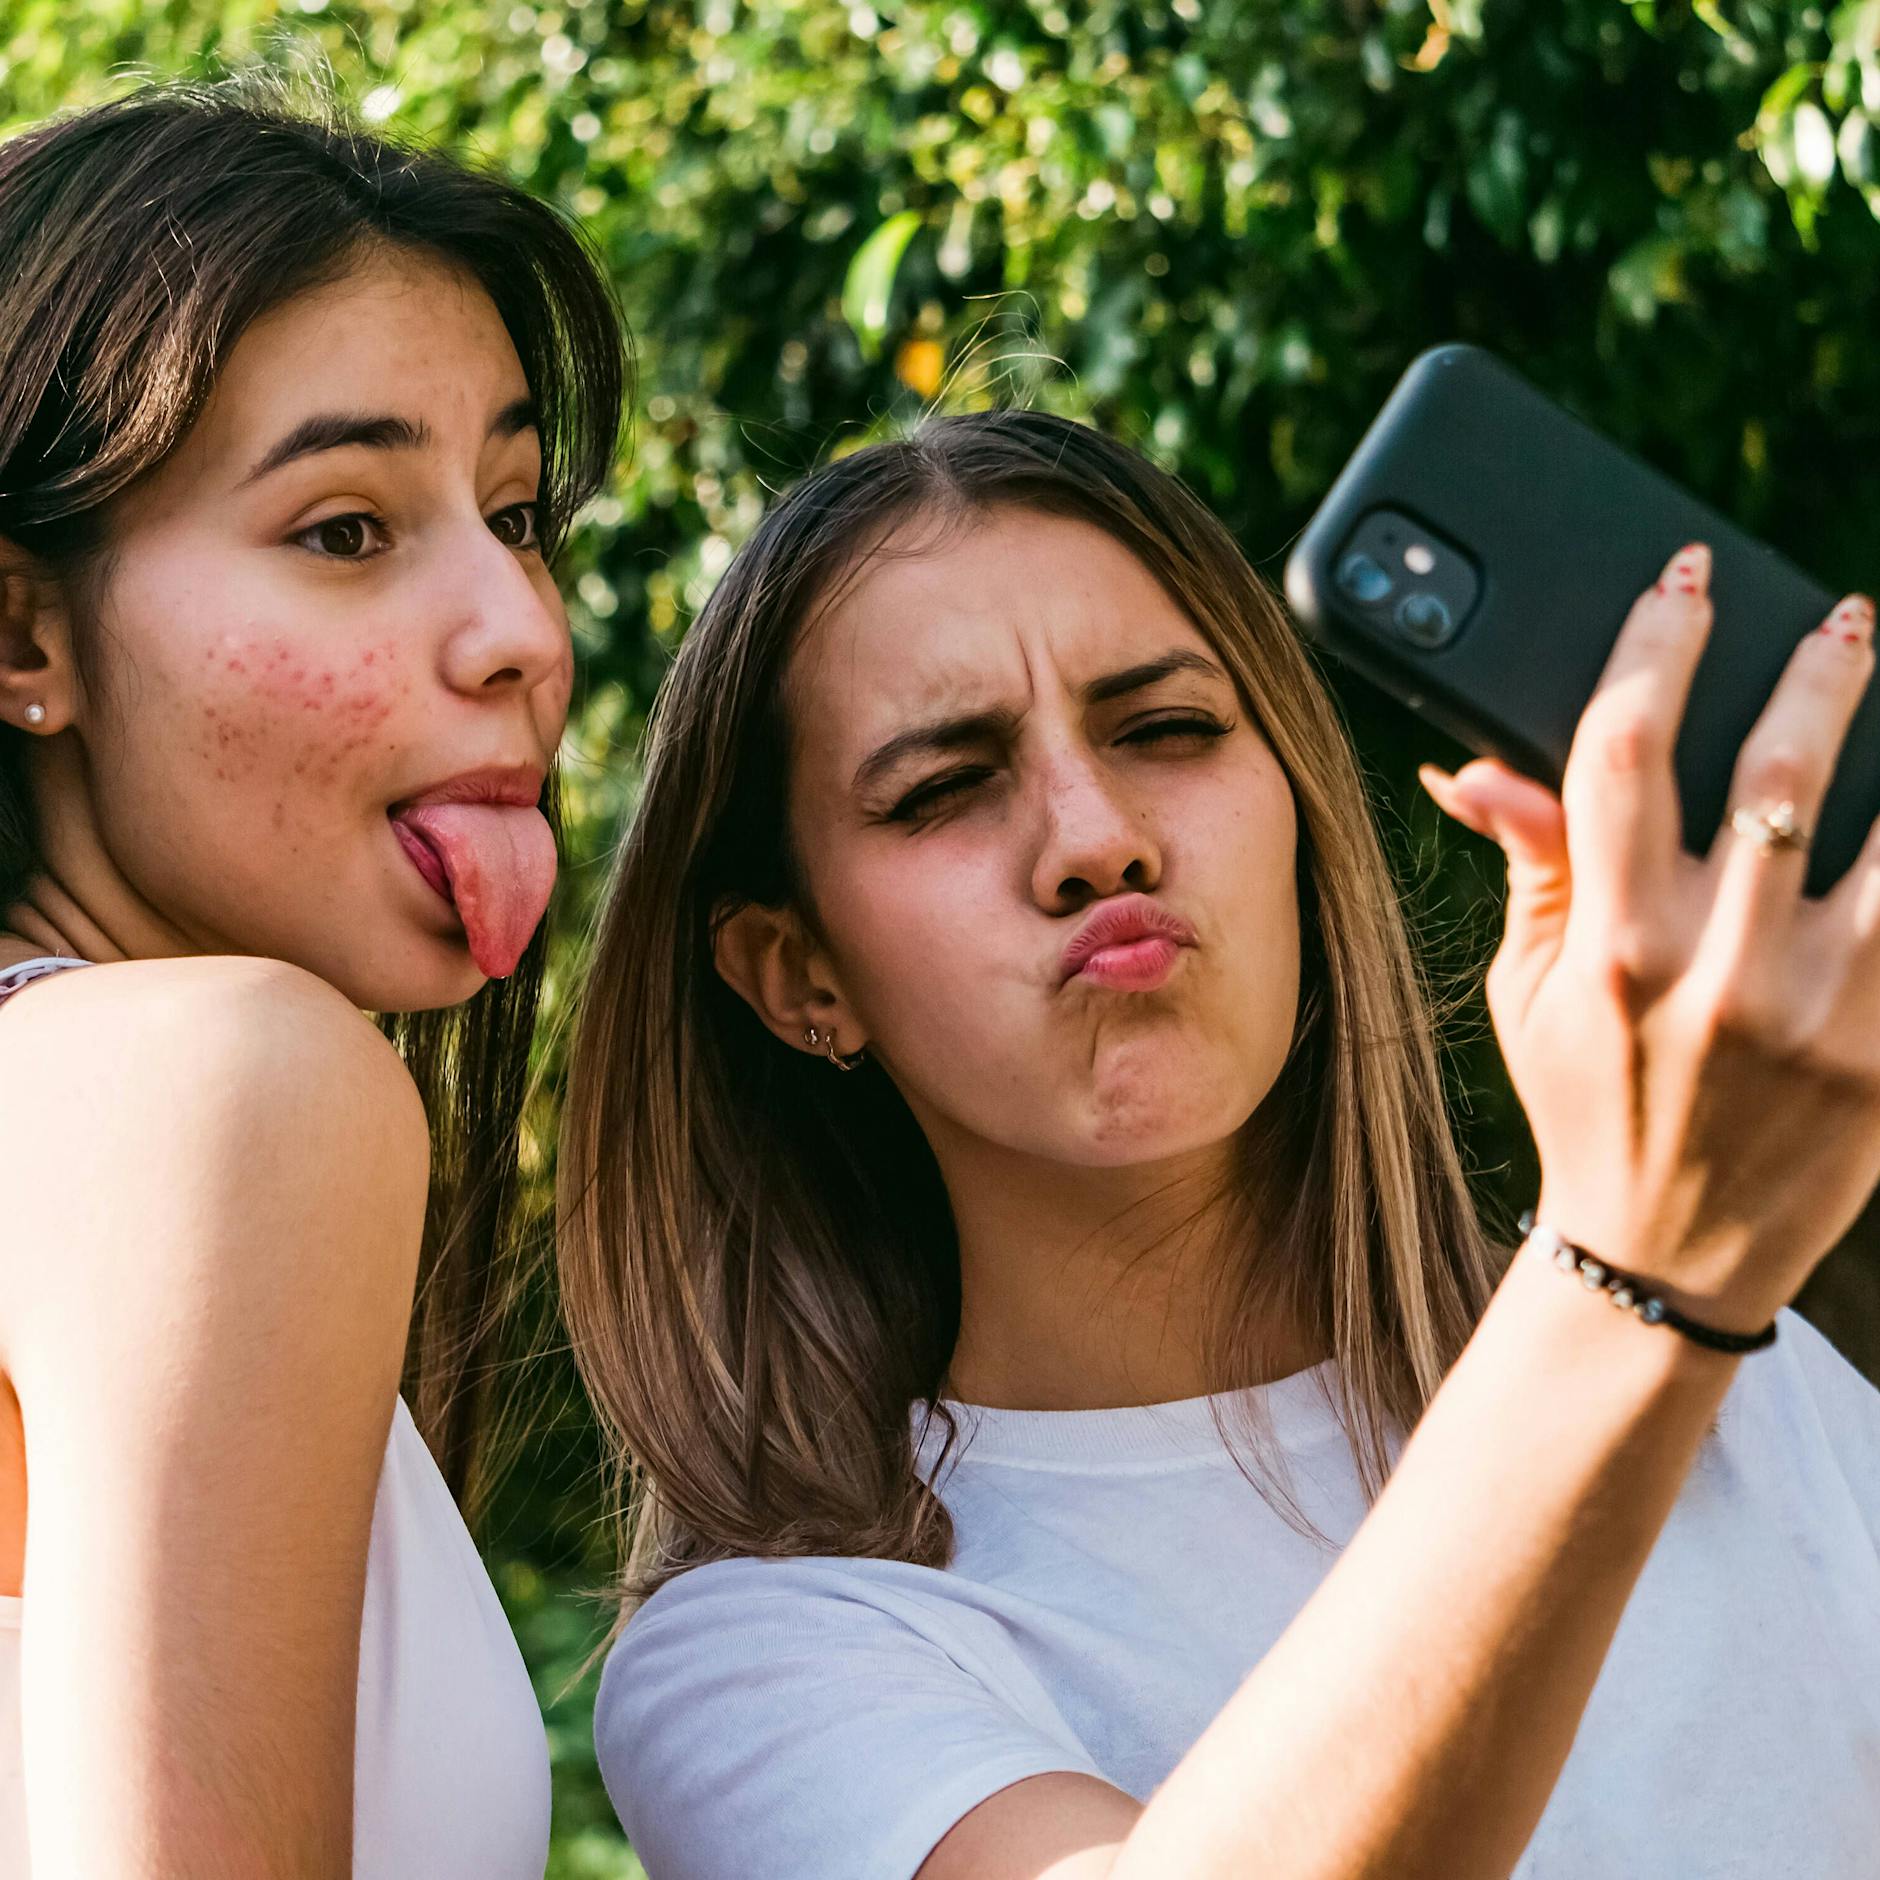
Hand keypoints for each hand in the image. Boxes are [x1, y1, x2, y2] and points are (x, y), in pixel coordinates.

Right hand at [1422, 543, 1879, 1330]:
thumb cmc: (1588, 1101)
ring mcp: (1821, 1017)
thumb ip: (1532, 864)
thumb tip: (1474, 768)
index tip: (1685, 580)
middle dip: (1817, 668)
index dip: (1656, 641)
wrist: (1670, 1251)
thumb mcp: (1526, 990)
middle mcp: (1715, 972)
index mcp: (1608, 945)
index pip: (1624, 747)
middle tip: (1842, 618)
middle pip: (1776, 767)